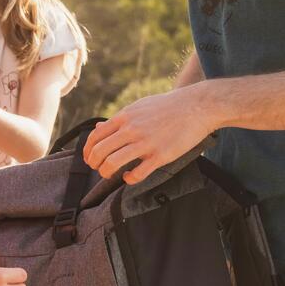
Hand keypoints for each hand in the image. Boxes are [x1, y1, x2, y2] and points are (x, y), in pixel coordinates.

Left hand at [84, 83, 218, 183]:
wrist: (197, 106)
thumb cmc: (167, 107)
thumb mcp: (139, 107)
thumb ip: (119, 119)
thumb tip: (99, 127)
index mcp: (124, 117)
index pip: (95, 136)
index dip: (87, 150)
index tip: (89, 158)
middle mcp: (131, 129)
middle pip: (99, 151)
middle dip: (94, 163)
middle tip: (97, 168)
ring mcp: (145, 143)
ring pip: (112, 163)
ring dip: (106, 172)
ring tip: (109, 174)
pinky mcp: (160, 156)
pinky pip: (137, 174)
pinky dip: (128, 179)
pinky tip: (129, 177)